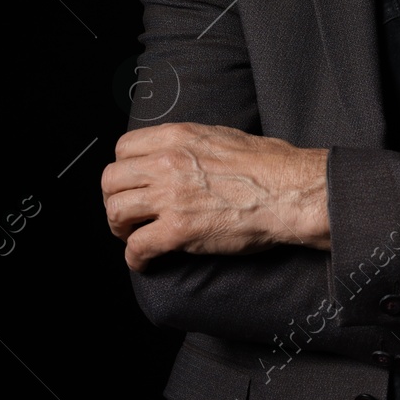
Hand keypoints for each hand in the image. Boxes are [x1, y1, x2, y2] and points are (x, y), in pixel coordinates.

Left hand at [101, 122, 329, 272]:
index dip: (123, 169)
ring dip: (120, 228)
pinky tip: (145, 262)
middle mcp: (167, 163)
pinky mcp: (178, 231)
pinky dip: (135, 259)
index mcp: (177, 137)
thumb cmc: (269, 165)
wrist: (289, 191)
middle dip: (114, 199)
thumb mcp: (222, 136)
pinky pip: (137, 248)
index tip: (131, 183)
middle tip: (127, 214)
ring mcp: (170, 198)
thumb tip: (182, 156)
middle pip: (111, 180)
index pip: (123, 148)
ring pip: (116, 212)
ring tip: (132, 237)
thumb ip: (192, 145)